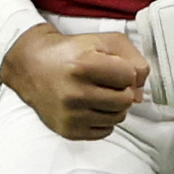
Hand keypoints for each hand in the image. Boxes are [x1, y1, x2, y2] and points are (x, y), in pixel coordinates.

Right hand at [2, 27, 146, 140]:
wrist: (32, 66)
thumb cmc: (71, 52)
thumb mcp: (103, 41)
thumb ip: (132, 58)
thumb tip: (140, 91)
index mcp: (83, 66)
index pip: (130, 77)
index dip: (125, 71)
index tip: (111, 68)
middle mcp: (75, 93)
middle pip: (126, 100)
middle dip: (122, 90)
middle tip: (106, 82)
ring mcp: (71, 115)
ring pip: (118, 118)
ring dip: (114, 106)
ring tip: (98, 93)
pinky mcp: (68, 130)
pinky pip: (105, 131)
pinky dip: (102, 119)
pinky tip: (90, 106)